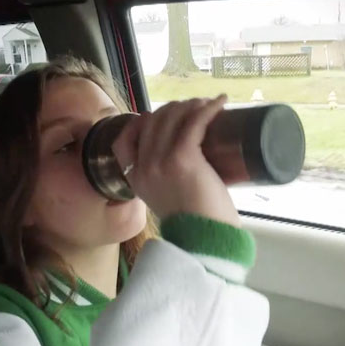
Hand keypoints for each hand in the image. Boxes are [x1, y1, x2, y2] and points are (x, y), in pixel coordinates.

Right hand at [111, 95, 240, 227]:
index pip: (124, 139)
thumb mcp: (169, 202)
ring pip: (171, 117)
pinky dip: (208, 108)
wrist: (206, 243)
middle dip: (174, 109)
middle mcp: (143, 168)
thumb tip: (187, 166)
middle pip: (152, 121)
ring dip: (192, 105)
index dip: (142, 122)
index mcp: (135, 180)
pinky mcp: (182, 157)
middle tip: (196, 109)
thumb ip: (167, 184)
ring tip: (209, 105)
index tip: (164, 118)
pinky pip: (194, 122)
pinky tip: (220, 102)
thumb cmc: (197, 226)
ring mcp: (160, 161)